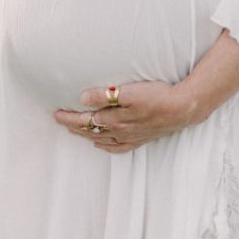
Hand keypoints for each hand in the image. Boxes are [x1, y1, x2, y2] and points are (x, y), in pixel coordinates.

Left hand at [53, 80, 197, 153]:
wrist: (182, 108)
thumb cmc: (157, 96)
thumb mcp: (130, 92)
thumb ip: (105, 96)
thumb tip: (83, 99)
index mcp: (114, 119)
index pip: (85, 120)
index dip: (70, 117)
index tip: (56, 113)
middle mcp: (119, 131)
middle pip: (90, 130)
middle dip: (73, 126)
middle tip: (59, 119)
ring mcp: (130, 136)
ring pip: (101, 138)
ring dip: (86, 134)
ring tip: (74, 130)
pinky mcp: (140, 138)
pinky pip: (117, 147)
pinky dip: (105, 145)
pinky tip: (101, 144)